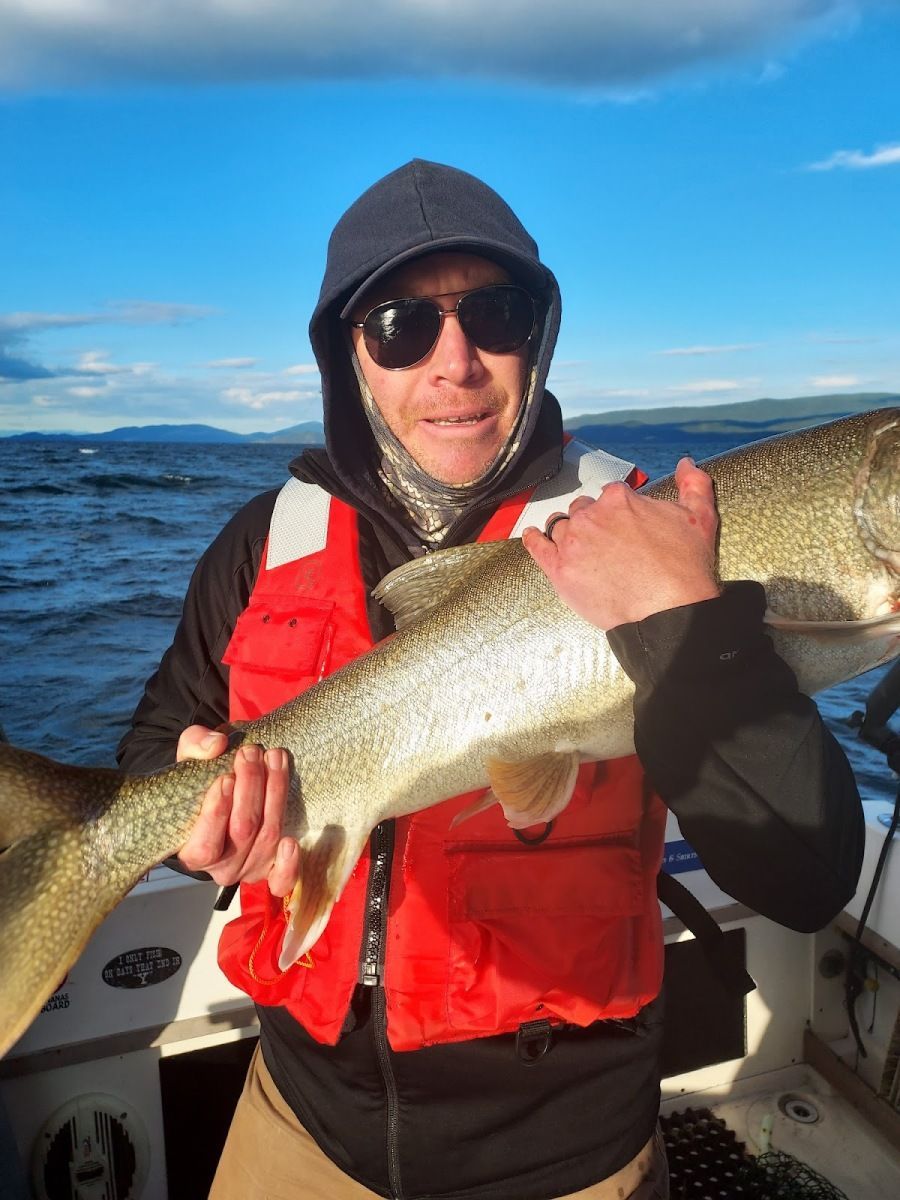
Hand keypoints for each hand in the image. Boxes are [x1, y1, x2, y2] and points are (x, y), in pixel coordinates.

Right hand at [175, 724, 298, 895]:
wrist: (220, 793)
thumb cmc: (201, 782)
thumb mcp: (189, 760)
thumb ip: (195, 746)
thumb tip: (216, 745)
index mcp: (193, 852)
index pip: (205, 845)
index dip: (216, 814)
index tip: (224, 778)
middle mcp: (223, 868)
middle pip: (243, 831)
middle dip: (250, 788)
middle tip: (252, 753)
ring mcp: (251, 868)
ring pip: (268, 835)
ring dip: (275, 794)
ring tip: (275, 758)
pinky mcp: (274, 867)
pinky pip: (283, 878)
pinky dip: (290, 863)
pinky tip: (292, 840)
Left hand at [522, 457, 720, 629]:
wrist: (670, 612)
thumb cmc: (685, 567)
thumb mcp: (699, 517)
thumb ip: (694, 484)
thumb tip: (686, 463)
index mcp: (619, 499)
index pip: (609, 494)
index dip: (616, 509)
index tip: (622, 523)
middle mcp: (590, 516)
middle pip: (582, 509)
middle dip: (592, 521)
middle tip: (605, 541)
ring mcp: (572, 542)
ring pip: (559, 526)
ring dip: (567, 532)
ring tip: (576, 545)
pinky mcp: (559, 569)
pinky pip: (536, 546)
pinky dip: (533, 539)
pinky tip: (533, 536)